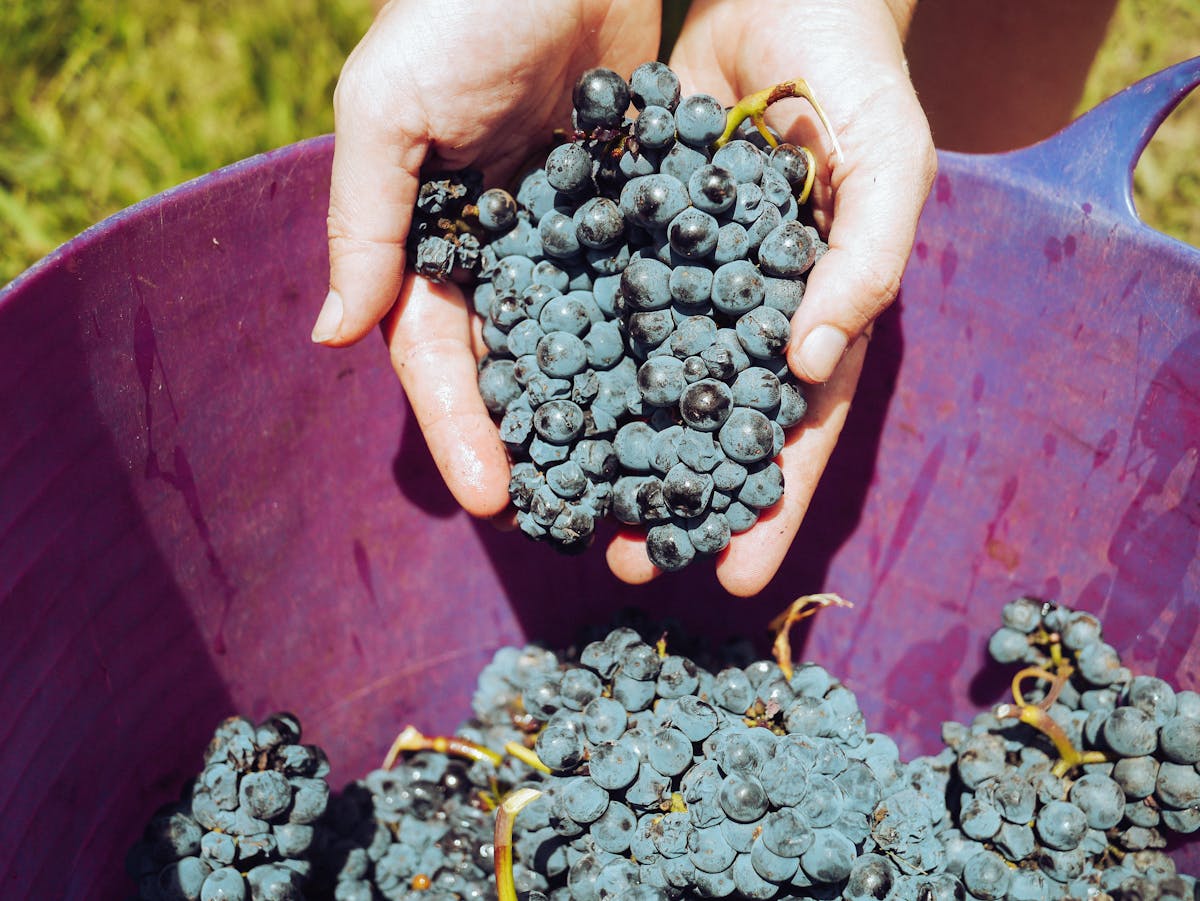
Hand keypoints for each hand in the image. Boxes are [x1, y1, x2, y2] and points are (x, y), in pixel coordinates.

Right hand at [316, 0, 658, 516]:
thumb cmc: (460, 7)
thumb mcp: (390, 107)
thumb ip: (365, 218)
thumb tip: (332, 333)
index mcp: (433, 240)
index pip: (438, 357)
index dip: (460, 430)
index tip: (495, 501)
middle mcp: (501, 250)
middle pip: (515, 369)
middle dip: (536, 445)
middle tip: (572, 521)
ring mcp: (571, 235)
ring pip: (585, 344)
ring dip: (605, 414)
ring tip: (641, 484)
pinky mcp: (634, 208)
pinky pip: (648, 287)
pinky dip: (662, 340)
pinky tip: (695, 395)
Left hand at [605, 0, 936, 594]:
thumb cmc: (854, 74)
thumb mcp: (889, 159)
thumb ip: (868, 257)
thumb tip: (812, 358)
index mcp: (817, 313)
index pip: (798, 428)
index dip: (772, 503)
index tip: (737, 575)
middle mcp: (746, 313)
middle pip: (710, 425)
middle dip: (677, 499)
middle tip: (632, 564)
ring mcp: (683, 281)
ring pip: (645, 382)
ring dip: (612, 447)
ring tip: (571, 508)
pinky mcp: (626, 239)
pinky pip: (594, 306)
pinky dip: (570, 358)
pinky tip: (534, 405)